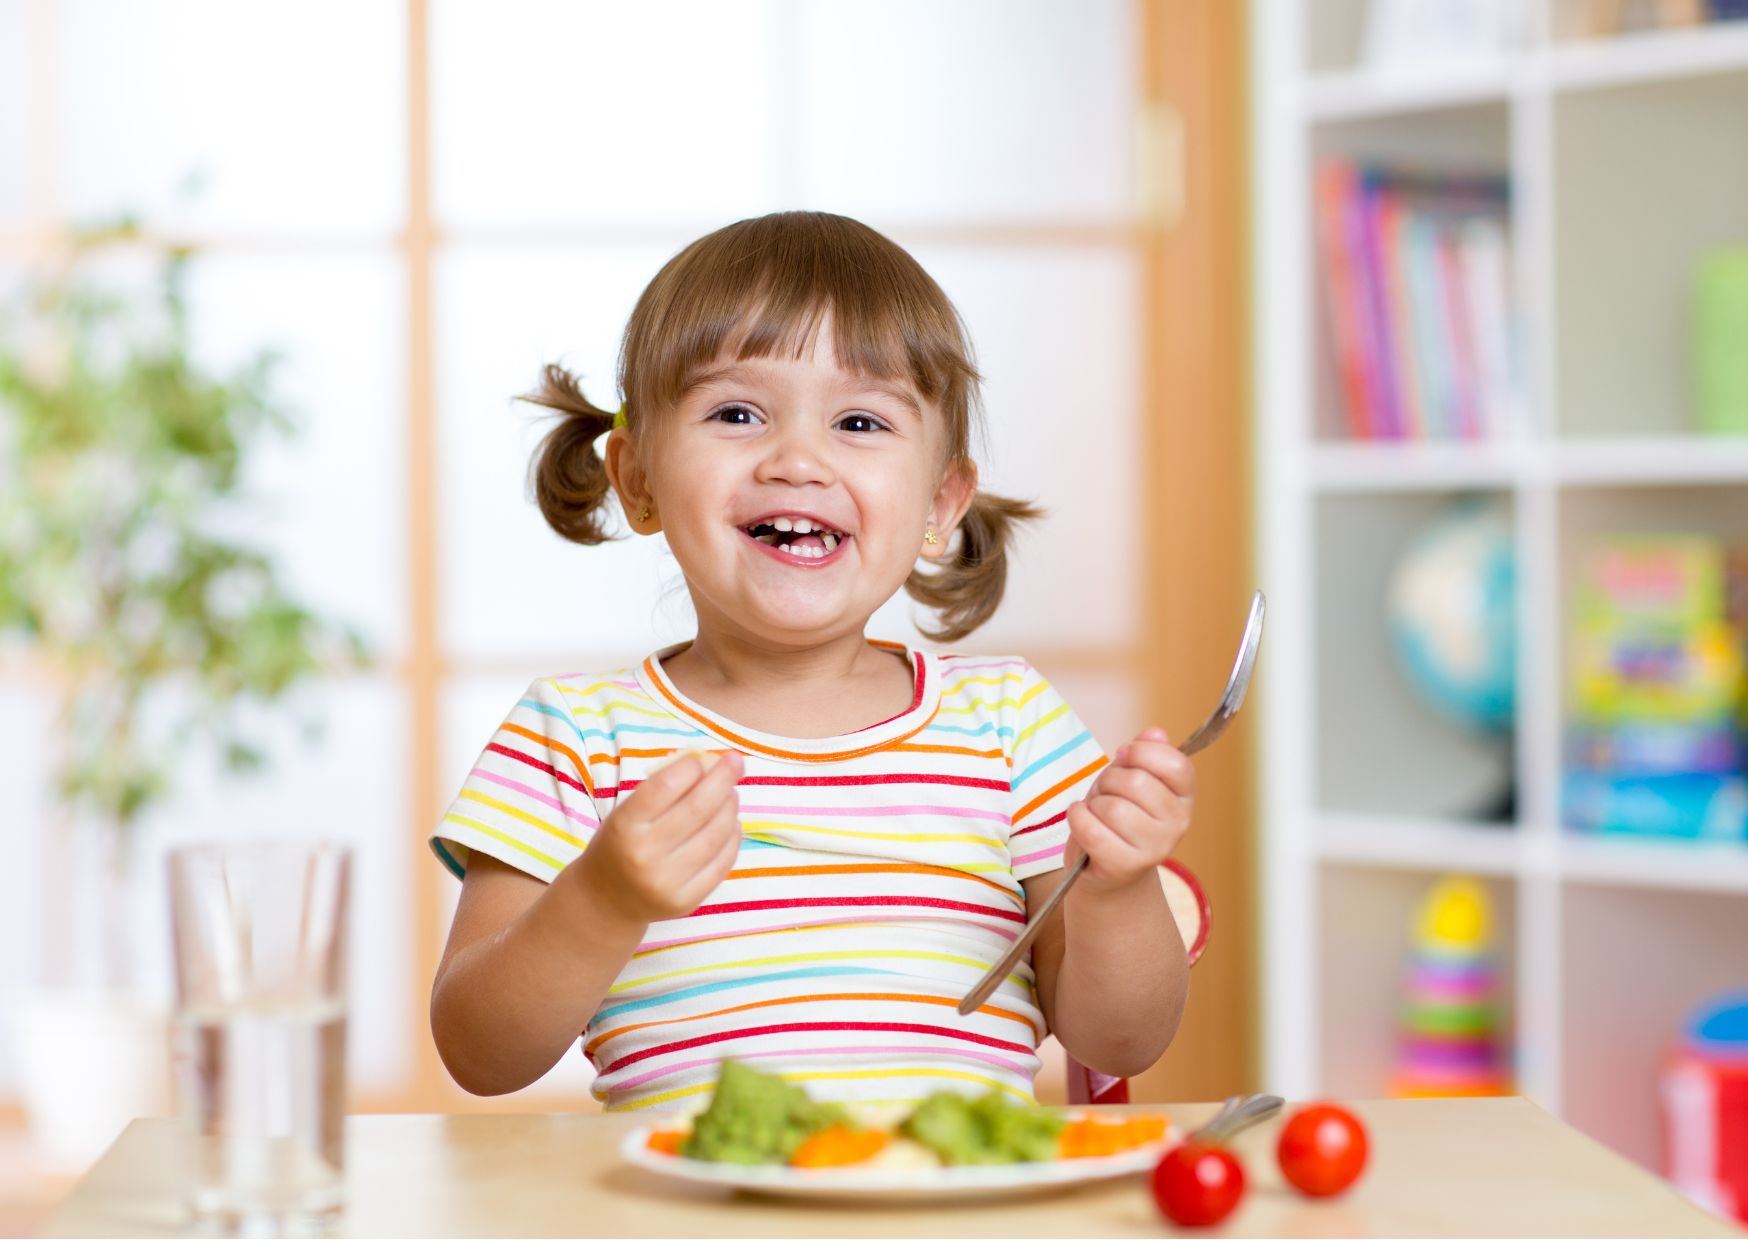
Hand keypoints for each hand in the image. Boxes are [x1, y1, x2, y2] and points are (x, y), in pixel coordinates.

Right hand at [562, 750, 743, 925]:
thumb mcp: (627, 812)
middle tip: (736, 762)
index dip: (691, 767)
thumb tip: (710, 765)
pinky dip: (732, 837)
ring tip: (731, 795)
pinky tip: (731, 823)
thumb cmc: (620, 843)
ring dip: (730, 807)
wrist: (605, 900)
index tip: (703, 759)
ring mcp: (667, 881)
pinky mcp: (686, 901)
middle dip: (723, 779)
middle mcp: (644, 854)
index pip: (666, 786)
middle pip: (698, 808)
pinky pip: (722, 862)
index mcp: (624, 825)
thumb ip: (663, 789)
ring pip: (716, 834)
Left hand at [1064, 726, 1193, 892]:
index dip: (1141, 752)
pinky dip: (1077, 819)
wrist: (1107, 869)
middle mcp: (1177, 824)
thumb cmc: (1118, 816)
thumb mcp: (1131, 778)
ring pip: (1112, 807)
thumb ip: (1144, 754)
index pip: (1174, 763)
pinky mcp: (1124, 865)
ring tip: (1097, 812)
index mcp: (1184, 797)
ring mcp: (1154, 848)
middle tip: (1106, 792)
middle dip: (1109, 780)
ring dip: (1093, 804)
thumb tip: (1155, 733)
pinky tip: (1081, 819)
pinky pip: (1091, 830)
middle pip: (1136, 782)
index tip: (1124, 756)